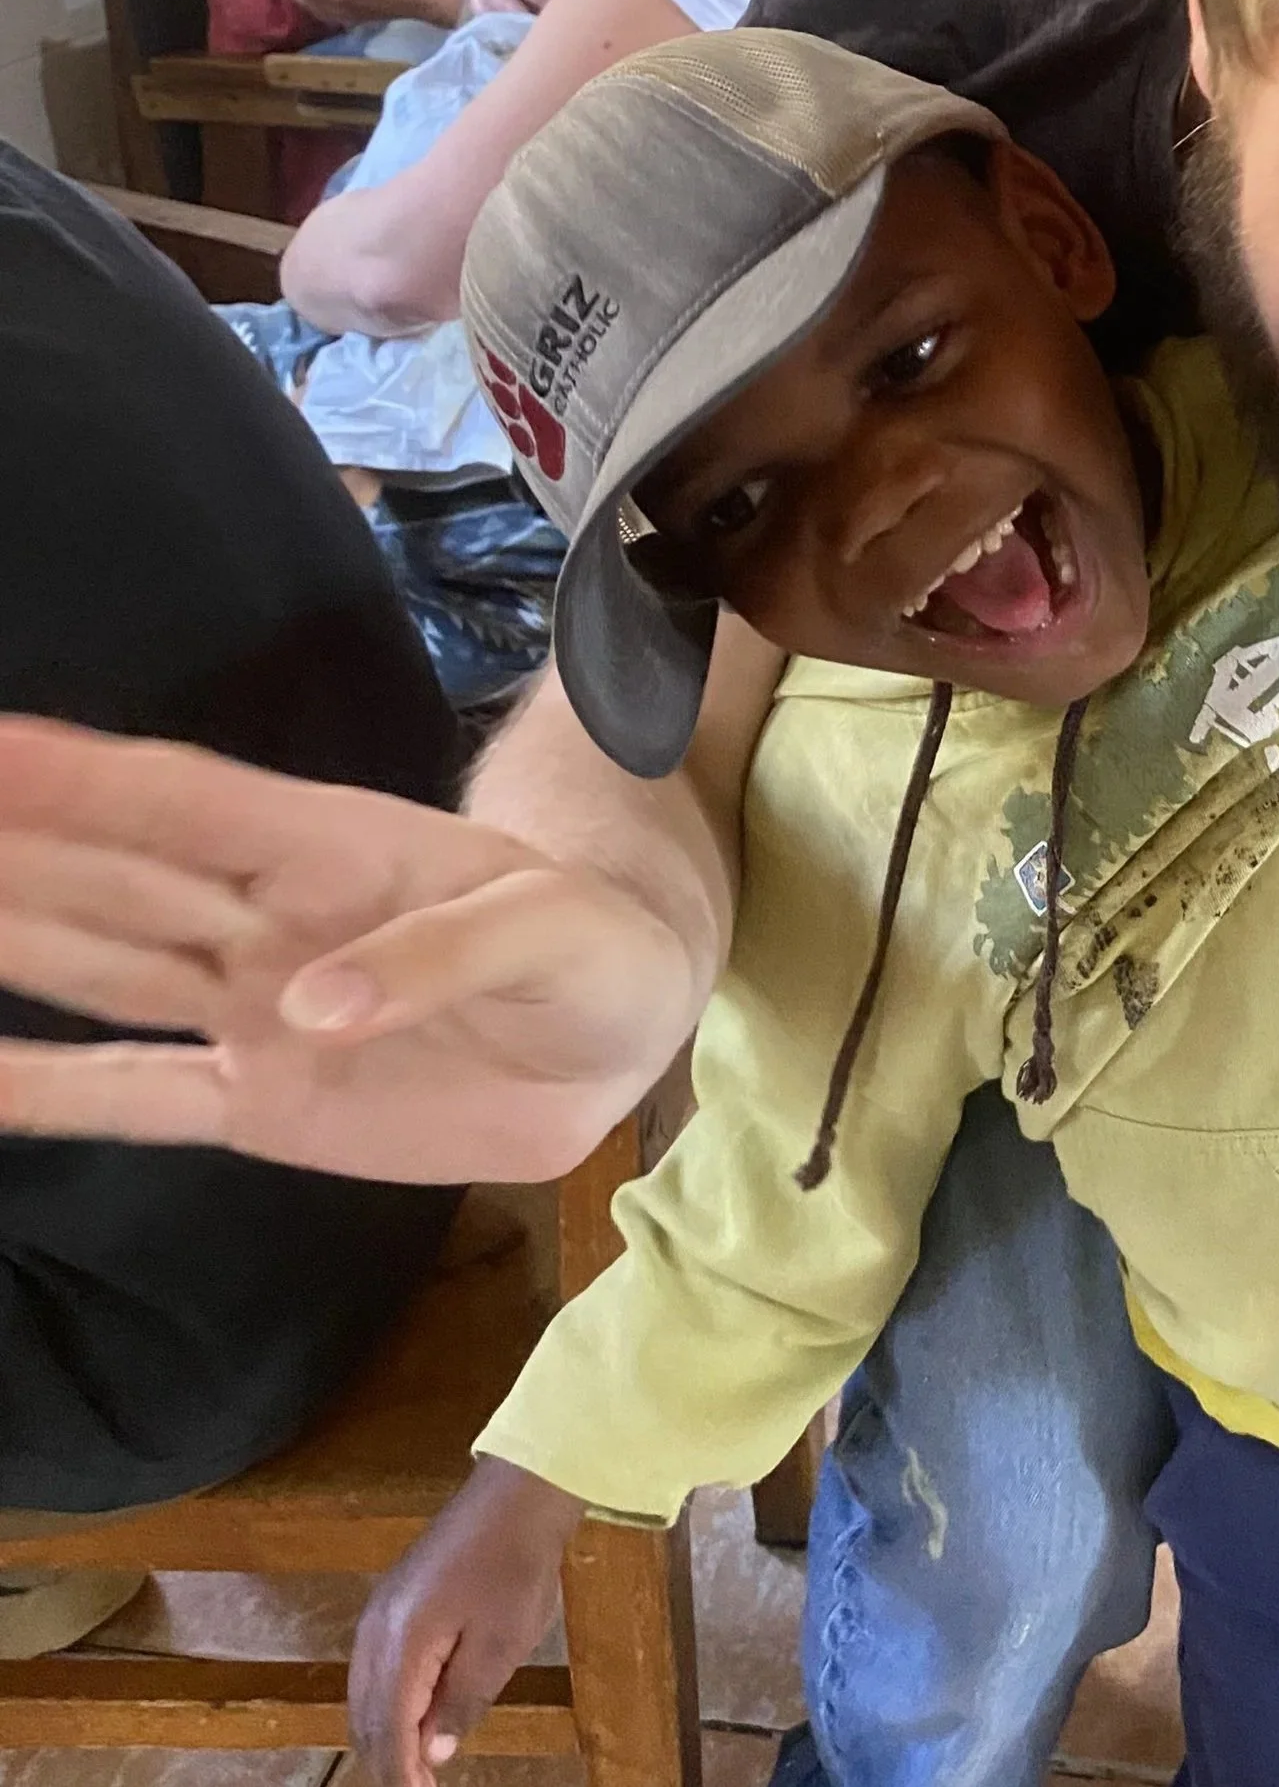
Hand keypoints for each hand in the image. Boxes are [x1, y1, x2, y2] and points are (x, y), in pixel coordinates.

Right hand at [0, 718, 702, 1182]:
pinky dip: (41, 1092)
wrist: (616, 1033)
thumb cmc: (592, 946)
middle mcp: (266, 924)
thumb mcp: (554, 934)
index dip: (80, 777)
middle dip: (6, 844)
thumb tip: (309, 1008)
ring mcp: (250, 1012)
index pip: (184, 808)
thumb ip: (441, 957)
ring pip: (94, 970)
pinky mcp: (260, 1102)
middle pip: (104, 879)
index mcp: (338, 854)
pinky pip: (131, 1095)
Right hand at [351, 1457, 581, 1786]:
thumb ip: (462, 1702)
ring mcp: (378, 1611)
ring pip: (364, 1693)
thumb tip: (432, 1752)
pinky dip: (386, 1699)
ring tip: (416, 1759)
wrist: (516, 1493)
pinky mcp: (391, 1598)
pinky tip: (411, 1710)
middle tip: (419, 1785)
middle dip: (388, 1758)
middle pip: (366, 1716)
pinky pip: (373, 1666)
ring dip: (385, 1731)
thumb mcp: (501, 1645)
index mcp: (401, 1647)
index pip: (389, 1731)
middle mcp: (375, 1632)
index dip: (400, 1774)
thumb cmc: (516, 1568)